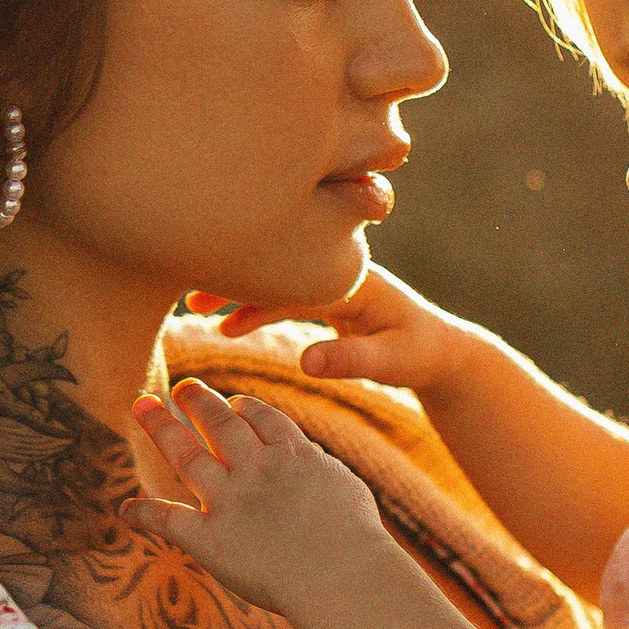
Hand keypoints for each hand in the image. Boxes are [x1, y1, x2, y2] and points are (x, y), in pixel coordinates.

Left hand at [132, 385, 385, 613]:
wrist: (340, 574)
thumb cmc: (356, 539)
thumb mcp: (345, 486)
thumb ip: (319, 467)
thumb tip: (307, 457)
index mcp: (291, 455)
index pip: (263, 420)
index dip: (245, 408)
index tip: (234, 403)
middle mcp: (254, 469)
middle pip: (220, 425)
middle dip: (198, 402)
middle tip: (183, 387)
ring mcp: (228, 500)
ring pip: (185, 455)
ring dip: (161, 427)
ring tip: (142, 405)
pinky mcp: (208, 538)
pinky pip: (168, 520)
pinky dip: (144, 514)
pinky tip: (126, 510)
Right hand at [177, 265, 478, 399]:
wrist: (441, 350)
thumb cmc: (420, 354)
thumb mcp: (394, 363)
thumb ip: (352, 361)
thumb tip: (306, 363)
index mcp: (353, 277)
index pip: (293, 271)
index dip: (250, 281)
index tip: (211, 293)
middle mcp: (339, 269)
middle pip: (279, 265)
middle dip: (233, 275)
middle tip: (187, 292)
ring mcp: (331, 279)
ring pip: (277, 279)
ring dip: (239, 290)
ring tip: (195, 305)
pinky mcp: (328, 294)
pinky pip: (285, 295)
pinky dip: (256, 307)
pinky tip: (227, 326)